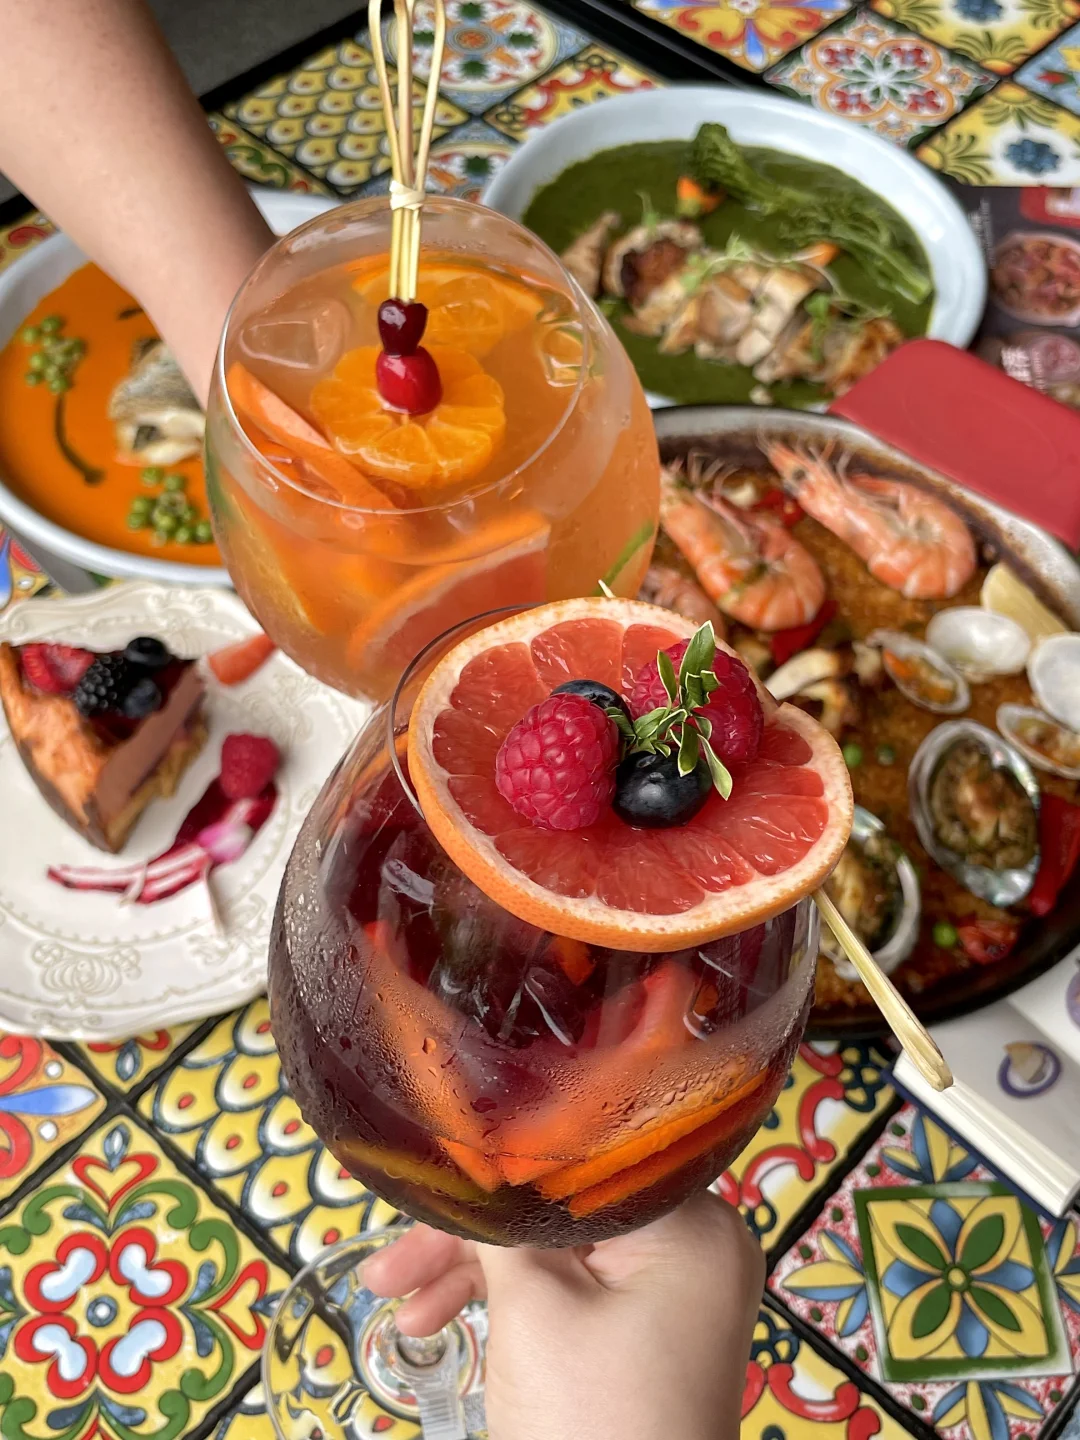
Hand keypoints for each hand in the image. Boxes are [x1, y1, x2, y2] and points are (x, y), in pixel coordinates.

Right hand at [363, 1191, 762, 1439]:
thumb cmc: (592, 1424)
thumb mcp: (534, 1308)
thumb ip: (502, 1220)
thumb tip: (473, 1152)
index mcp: (693, 1223)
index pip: (579, 1162)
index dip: (500, 1164)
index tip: (433, 1170)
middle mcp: (699, 1246)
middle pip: (561, 1209)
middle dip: (471, 1236)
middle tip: (389, 1263)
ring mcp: (676, 1294)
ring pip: (559, 1252)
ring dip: (475, 1275)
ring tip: (393, 1304)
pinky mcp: (650, 1333)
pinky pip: (574, 1292)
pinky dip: (513, 1307)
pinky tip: (436, 1323)